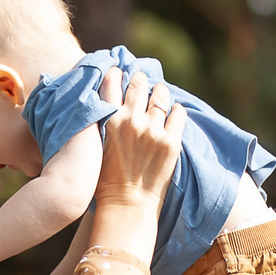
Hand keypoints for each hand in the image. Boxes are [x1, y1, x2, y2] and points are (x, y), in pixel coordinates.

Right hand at [94, 68, 184, 205]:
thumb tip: (108, 103)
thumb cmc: (106, 180)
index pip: (111, 84)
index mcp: (109, 121)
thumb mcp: (96, 146)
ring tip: (158, 93)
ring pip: (160, 96)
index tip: (118, 70)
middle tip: (141, 79)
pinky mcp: (171, 142)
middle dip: (139, 80)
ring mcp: (153, 131)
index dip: (115, 73)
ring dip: (159, 92)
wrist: (127, 204)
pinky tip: (173, 112)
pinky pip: (179, 114)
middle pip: (138, 85)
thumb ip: (102, 122)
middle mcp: (131, 121)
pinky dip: (176, 110)